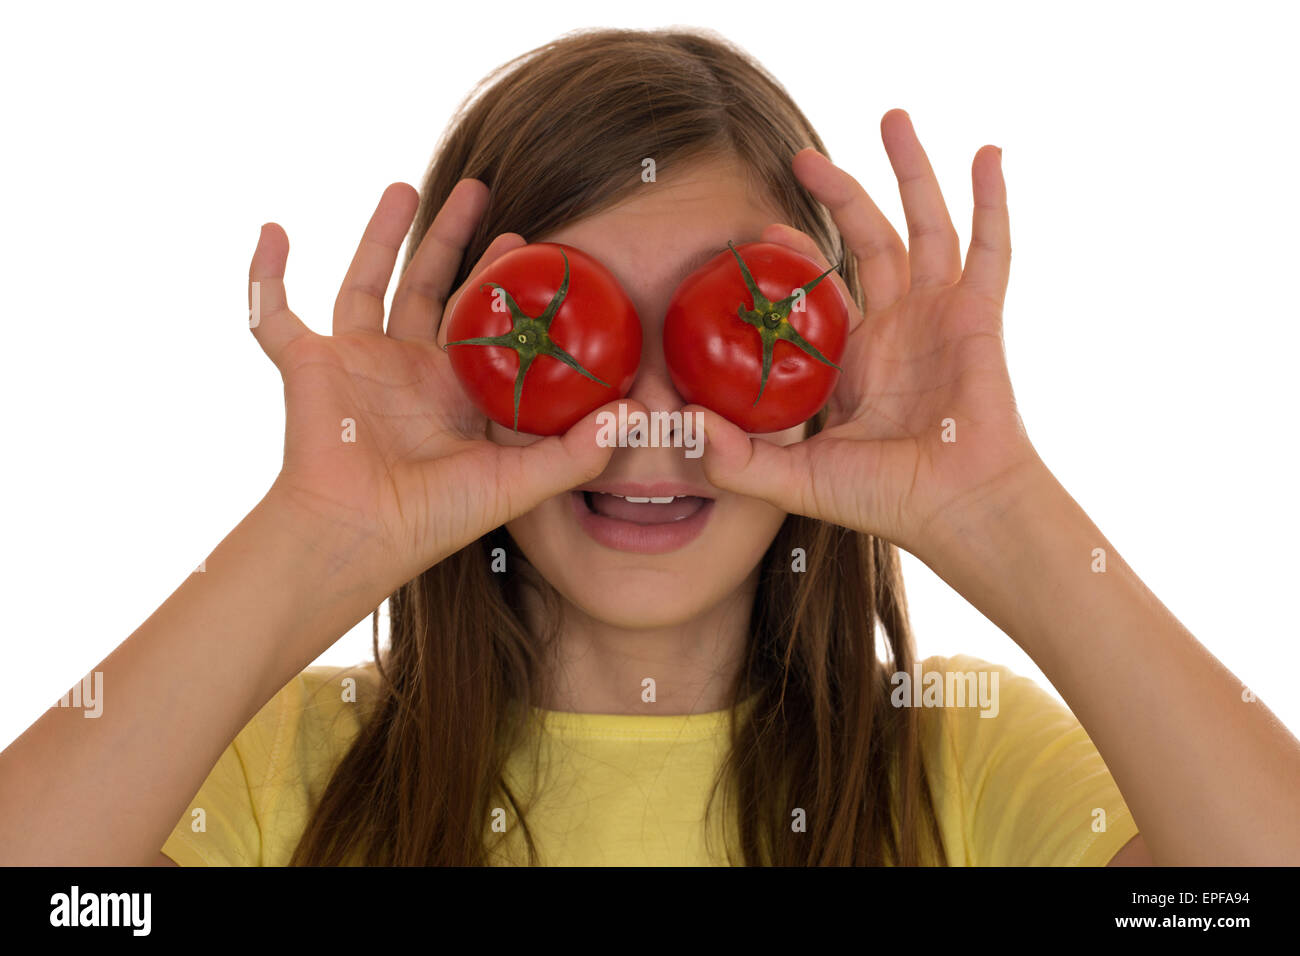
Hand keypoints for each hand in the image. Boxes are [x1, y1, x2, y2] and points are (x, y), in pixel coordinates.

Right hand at [249, 180, 614, 590]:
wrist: (358, 535)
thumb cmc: (434, 519)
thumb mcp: (517, 484)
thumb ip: (576, 453)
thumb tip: (636, 415)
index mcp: (453, 390)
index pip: (481, 321)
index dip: (504, 283)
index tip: (531, 242)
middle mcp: (406, 369)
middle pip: (430, 286)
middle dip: (453, 238)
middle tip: (481, 189)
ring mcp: (354, 363)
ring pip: (366, 281)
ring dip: (381, 234)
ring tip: (407, 186)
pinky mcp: (306, 365)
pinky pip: (273, 313)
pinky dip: (264, 275)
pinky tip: (272, 228)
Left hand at [691, 109, 1042, 557]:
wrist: (957, 511)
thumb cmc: (886, 501)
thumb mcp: (797, 479)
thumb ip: (738, 460)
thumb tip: (680, 428)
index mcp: (852, 361)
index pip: (819, 292)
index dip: (791, 258)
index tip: (759, 230)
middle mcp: (895, 329)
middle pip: (866, 240)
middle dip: (837, 194)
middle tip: (802, 155)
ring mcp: (938, 317)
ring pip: (923, 225)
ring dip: (909, 171)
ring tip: (891, 117)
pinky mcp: (978, 316)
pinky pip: (990, 248)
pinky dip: (992, 201)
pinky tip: (988, 153)